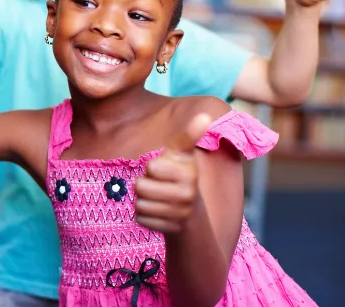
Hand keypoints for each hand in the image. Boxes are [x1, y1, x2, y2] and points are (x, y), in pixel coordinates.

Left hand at [135, 114, 212, 232]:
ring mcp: (179, 214)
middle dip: (144, 184)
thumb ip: (189, 136)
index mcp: (190, 173)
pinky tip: (158, 213)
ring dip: (143, 200)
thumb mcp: (183, 156)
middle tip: (160, 186)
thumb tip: (205, 115)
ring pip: (139, 203)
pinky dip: (144, 215)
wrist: (192, 216)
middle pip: (140, 186)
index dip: (152, 168)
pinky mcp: (168, 229)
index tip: (166, 170)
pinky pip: (140, 218)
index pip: (151, 167)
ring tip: (159, 199)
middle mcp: (187, 194)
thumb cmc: (181, 177)